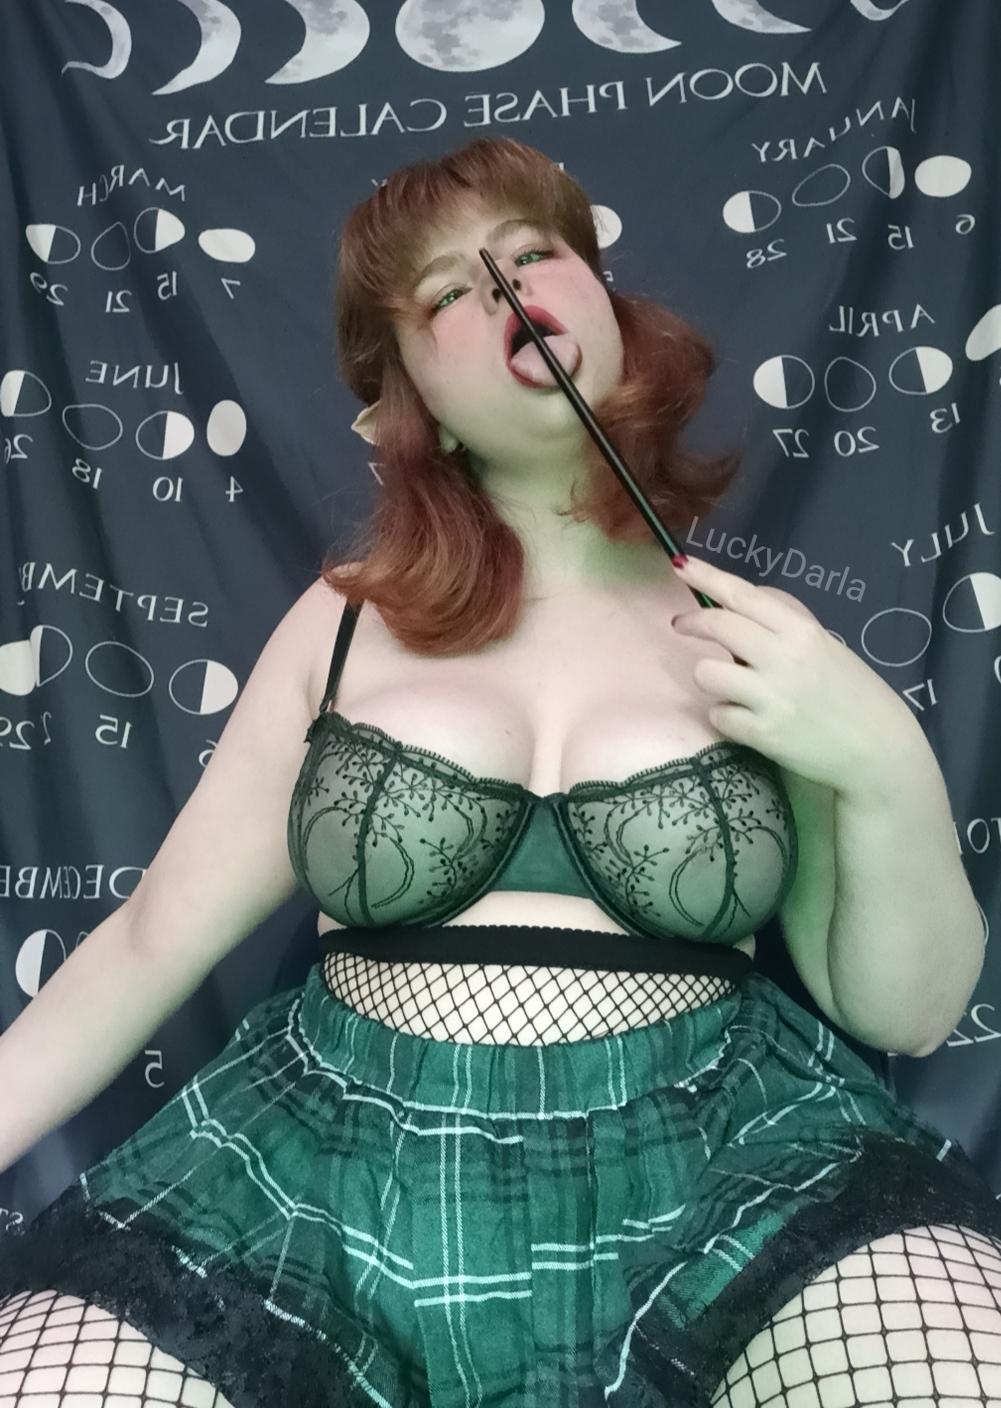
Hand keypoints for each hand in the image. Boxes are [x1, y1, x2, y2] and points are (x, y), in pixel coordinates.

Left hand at [671, 555, 921, 792]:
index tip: (680, 564)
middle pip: (718, 626)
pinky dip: (727, 717)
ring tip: (733, 688)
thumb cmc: (854, 694)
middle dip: (692, 622)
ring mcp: (771, 697)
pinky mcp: (763, 733)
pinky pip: (718, 716)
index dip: (707, 577)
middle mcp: (784, 659)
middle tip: (682, 624)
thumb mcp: (826, 647)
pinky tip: (748, 720)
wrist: (879, 750)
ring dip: (712, 678)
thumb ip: (784, 628)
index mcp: (802, 632)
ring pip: (706, 673)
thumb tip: (738, 609)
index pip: (744, 596)